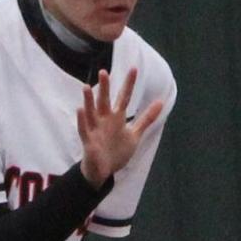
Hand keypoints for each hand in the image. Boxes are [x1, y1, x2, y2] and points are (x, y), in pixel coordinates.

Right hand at [78, 67, 161, 187]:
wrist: (104, 171)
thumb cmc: (117, 151)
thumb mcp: (135, 135)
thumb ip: (146, 119)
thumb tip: (160, 102)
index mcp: (117, 118)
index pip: (124, 97)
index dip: (129, 84)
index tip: (133, 69)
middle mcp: (104, 120)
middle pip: (105, 101)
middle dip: (105, 88)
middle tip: (104, 72)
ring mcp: (95, 130)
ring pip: (91, 112)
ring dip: (89, 101)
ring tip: (87, 87)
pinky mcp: (88, 142)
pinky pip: (83, 129)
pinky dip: (81, 120)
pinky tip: (80, 110)